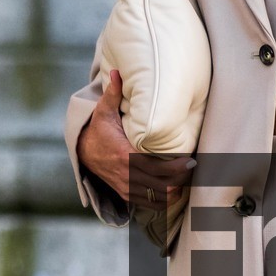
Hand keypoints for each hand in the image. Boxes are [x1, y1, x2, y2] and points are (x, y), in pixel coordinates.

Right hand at [77, 69, 195, 212]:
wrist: (82, 153)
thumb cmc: (98, 131)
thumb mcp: (103, 112)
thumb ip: (113, 94)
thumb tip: (116, 71)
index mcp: (125, 156)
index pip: (157, 168)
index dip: (177, 168)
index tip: (190, 160)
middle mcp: (127, 175)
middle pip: (162, 185)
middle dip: (180, 179)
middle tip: (193, 168)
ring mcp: (127, 187)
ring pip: (158, 197)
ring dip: (174, 191)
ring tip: (186, 179)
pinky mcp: (126, 194)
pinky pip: (149, 203)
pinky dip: (164, 200)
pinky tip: (175, 191)